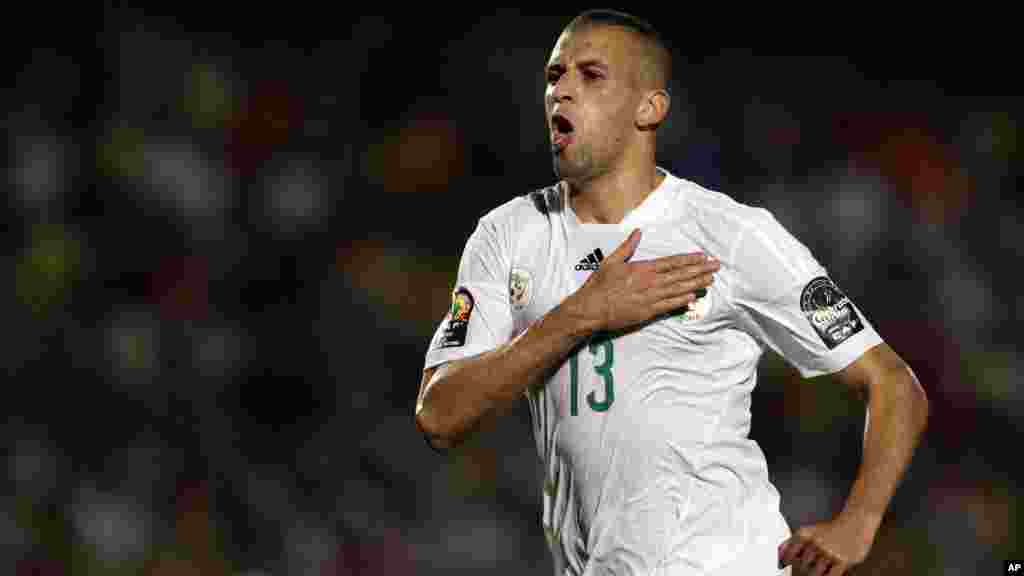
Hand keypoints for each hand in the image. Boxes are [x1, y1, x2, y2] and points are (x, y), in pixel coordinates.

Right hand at [570, 229, 718, 333]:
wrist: (591, 309)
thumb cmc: (598, 285)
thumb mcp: (610, 262)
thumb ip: (627, 247)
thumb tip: (637, 232)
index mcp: (642, 268)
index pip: (672, 262)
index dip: (689, 260)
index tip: (703, 257)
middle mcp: (650, 282)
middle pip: (680, 275)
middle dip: (700, 270)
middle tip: (716, 266)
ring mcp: (650, 298)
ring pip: (678, 290)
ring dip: (696, 284)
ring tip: (710, 280)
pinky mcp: (647, 312)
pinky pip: (669, 305)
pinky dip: (682, 301)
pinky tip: (694, 297)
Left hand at [778, 512, 877, 575]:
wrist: (855, 522)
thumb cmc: (831, 529)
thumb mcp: (809, 531)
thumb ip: (791, 542)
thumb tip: (778, 555)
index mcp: (804, 534)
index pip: (788, 554)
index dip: (787, 561)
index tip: (786, 564)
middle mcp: (815, 543)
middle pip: (802, 565)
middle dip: (805, 567)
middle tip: (813, 562)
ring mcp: (829, 553)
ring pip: (814, 573)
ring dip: (817, 572)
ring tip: (823, 564)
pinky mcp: (842, 561)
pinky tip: (828, 572)